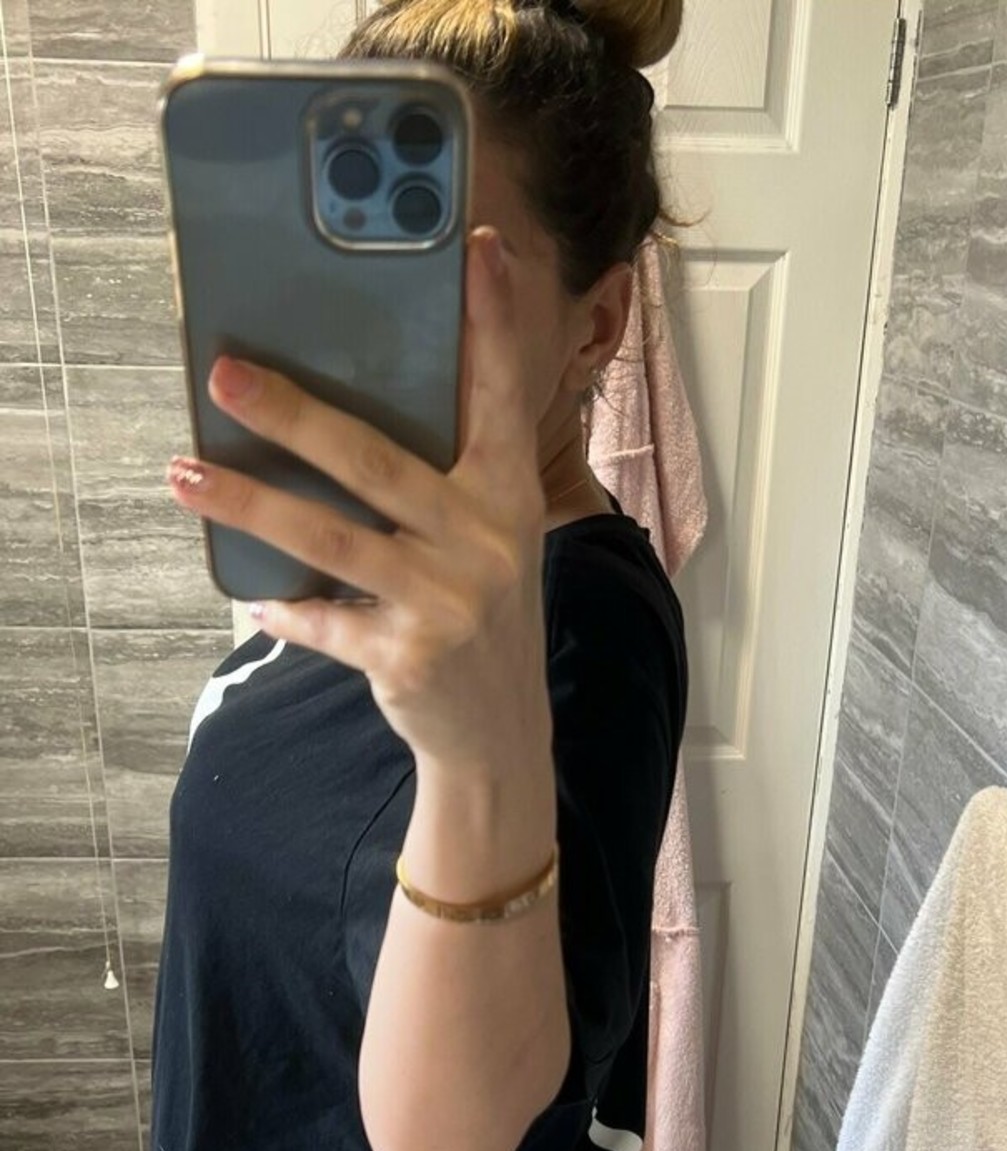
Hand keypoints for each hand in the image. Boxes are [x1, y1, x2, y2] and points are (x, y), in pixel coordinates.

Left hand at [166, 227, 551, 771]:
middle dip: (294, 416)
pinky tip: (252, 598)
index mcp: (508, 497)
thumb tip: (339, 415)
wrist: (498, 732)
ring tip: (183, 474)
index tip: (477, 246)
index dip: (491, 322)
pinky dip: (284, 608)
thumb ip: (448, 480)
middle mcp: (485, 542)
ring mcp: (447, 602)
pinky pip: (322, 620)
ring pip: (330, 538)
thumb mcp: (489, 540)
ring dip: (248, 504)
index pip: (499, 397)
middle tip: (224, 374)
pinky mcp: (407, 656)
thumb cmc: (480, 614)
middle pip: (375, 463)